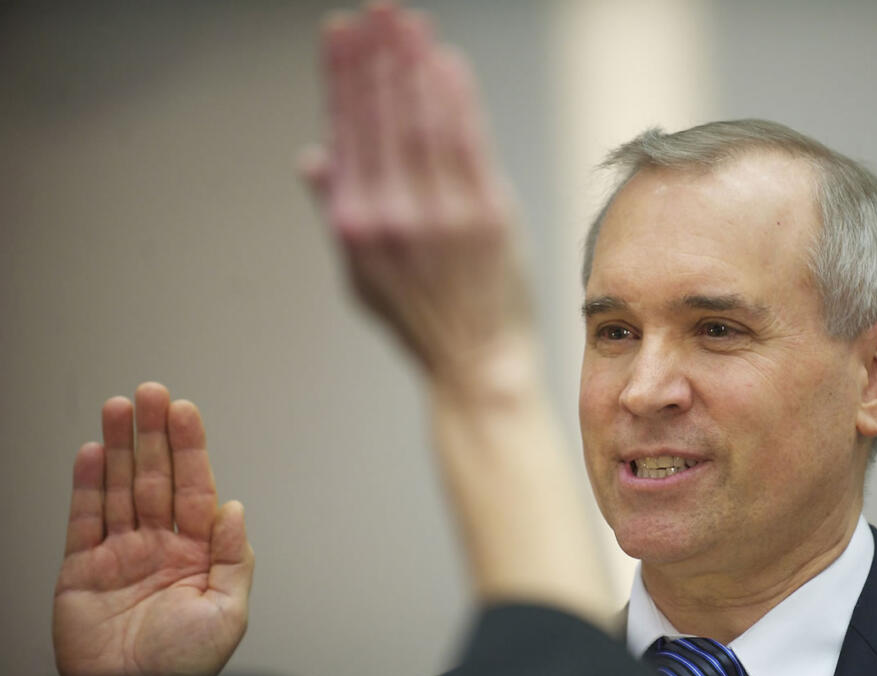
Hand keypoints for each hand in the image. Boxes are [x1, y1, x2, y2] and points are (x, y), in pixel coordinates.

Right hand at [53, 383, 253, 675]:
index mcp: (198, 554)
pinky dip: (86, 485)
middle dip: (154, 435)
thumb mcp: (228, 613)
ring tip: (120, 408)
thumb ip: (234, 557)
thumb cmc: (184, 668)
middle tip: (152, 393)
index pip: (194, 488)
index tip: (185, 411)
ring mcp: (120, 554)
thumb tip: (234, 506)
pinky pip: (84, 519)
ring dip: (119, 448)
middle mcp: (159, 547)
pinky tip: (92, 452)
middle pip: (155, 478)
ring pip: (119, 488)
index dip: (190, 449)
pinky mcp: (82, 569)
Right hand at [301, 3, 529, 394]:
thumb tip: (310, 157)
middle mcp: (393, 214)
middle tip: (377, 11)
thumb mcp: (360, 274)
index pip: (347, 132)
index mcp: (357, 223)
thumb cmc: (419, 318)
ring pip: (422, 119)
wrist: (477, 361)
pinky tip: (445, 63)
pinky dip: (455, 98)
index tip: (341, 33)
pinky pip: (467, 142)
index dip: (343, 78)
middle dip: (377, 56)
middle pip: (381, 116)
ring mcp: (442, 213)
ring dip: (414, 63)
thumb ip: (337, 211)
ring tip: (406, 21)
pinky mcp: (487, 214)